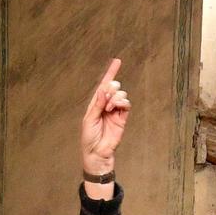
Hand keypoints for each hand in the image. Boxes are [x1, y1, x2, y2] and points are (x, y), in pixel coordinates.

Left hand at [81, 58, 129, 175]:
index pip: (103, 85)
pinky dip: (122, 102)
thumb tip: (103, 90)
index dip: (110, 73)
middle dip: (111, 88)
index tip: (117, 61)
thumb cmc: (89, 138)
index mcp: (95, 103)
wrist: (97, 153)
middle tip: (107, 97)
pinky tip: (115, 108)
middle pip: (113, 87)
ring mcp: (115, 111)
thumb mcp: (89, 120)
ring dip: (115, 97)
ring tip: (109, 108)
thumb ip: (97, 105)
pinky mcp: (122, 118)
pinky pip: (126, 104)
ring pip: (121, 94)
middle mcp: (106, 105)